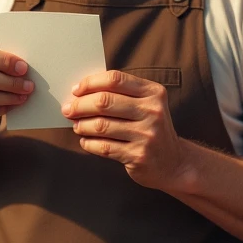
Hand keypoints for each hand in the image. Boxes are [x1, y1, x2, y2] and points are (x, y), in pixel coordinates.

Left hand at [61, 70, 182, 189]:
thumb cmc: (151, 129)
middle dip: (80, 105)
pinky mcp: (138, 155)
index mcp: (153, 92)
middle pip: (104, 101)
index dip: (90, 83)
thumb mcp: (147, 105)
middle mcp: (152, 111)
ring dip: (81, 125)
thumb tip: (81, 92)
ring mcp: (146, 134)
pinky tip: (86, 141)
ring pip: (100, 125)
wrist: (174, 163)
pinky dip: (89, 143)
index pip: (115, 79)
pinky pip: (103, 147)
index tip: (76, 90)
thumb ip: (121, 95)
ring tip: (76, 126)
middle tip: (68, 109)